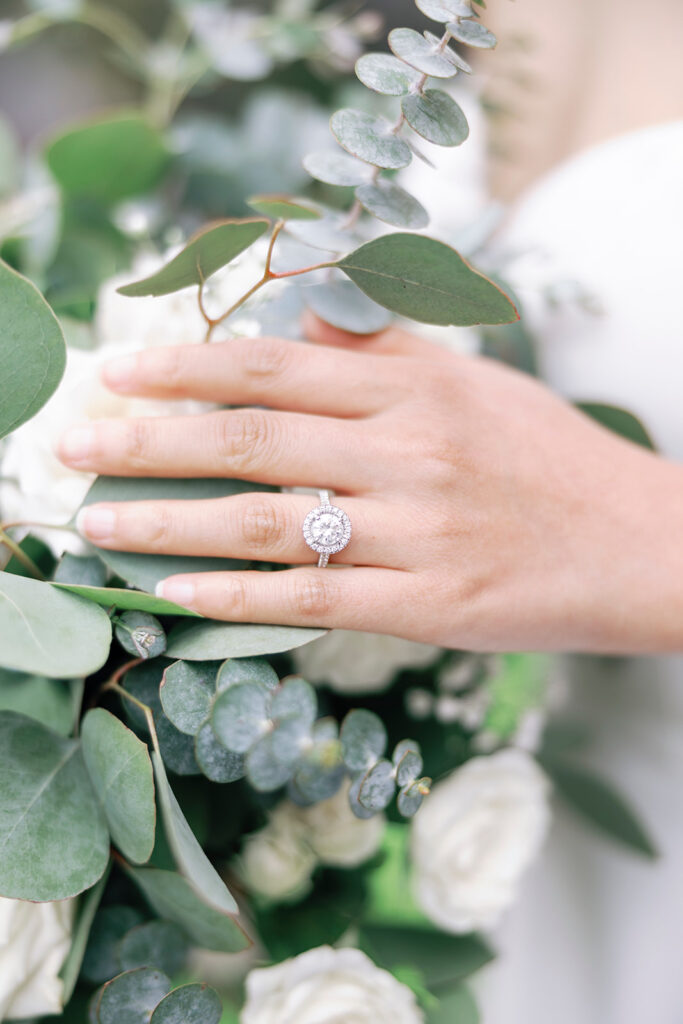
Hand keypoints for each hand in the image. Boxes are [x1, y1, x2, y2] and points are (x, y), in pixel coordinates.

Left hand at [58, 315, 682, 651]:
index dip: (185, 366)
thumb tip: (306, 309)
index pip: (275, 368)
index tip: (114, 371)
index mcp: (416, 391)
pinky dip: (238, 599)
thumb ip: (386, 346)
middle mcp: (410, 454)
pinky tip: (175, 596)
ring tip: (96, 526)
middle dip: (147, 444)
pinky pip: (316, 601)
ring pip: (270, 523)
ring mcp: (419, 534)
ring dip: (171, 525)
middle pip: (252, 441)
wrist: (639, 542)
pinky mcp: (431, 606)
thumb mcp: (474, 381)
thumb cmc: (549, 458)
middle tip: (69, 448)